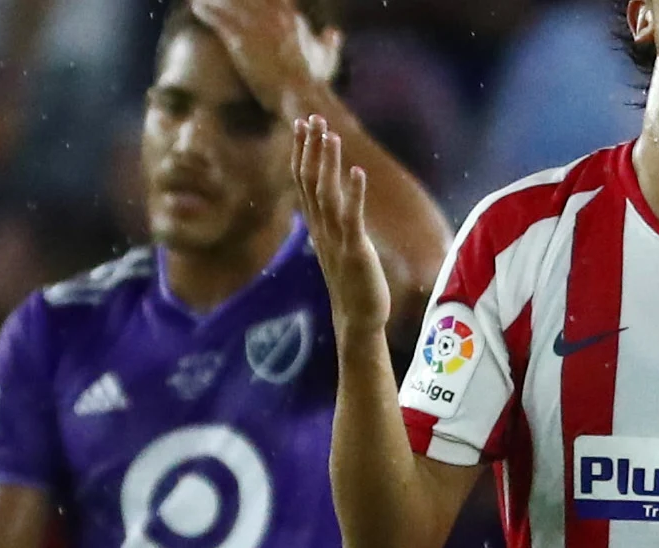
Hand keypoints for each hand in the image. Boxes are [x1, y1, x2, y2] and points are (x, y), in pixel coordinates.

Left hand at [191, 0, 336, 109]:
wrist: (300, 94)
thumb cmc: (312, 81)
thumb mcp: (325, 58)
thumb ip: (329, 43)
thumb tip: (335, 33)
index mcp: (291, 18)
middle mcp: (274, 16)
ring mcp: (257, 25)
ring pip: (231, 2)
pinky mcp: (242, 39)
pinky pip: (220, 18)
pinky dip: (207, 10)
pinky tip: (196, 7)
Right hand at [292, 114, 387, 336]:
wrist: (357, 319)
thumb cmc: (351, 283)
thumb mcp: (337, 245)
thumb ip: (331, 221)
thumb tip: (328, 201)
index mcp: (317, 225)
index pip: (304, 181)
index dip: (302, 152)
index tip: (302, 124)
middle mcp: (322, 228)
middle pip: (310, 181)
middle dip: (310, 149)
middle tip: (311, 117)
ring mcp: (336, 239)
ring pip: (326, 194)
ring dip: (328, 163)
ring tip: (330, 135)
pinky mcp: (354, 251)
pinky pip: (351, 218)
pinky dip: (353, 194)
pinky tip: (357, 171)